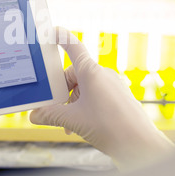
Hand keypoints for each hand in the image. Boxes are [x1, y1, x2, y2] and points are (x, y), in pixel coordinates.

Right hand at [30, 28, 174, 169]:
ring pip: (83, 88)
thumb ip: (51, 115)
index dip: (60, 37)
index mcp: (91, 72)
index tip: (50, 31)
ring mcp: (111, 86)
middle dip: (60, 91)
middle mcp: (102, 75)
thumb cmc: (111, 126)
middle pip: (73, 74)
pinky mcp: (117, 97)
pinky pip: (94, 96)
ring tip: (67, 124)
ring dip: (71, 104)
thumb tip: (34, 116)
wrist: (141, 144)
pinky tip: (79, 126)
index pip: (72, 46)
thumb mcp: (73, 120)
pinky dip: (83, 107)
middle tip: (50, 107)